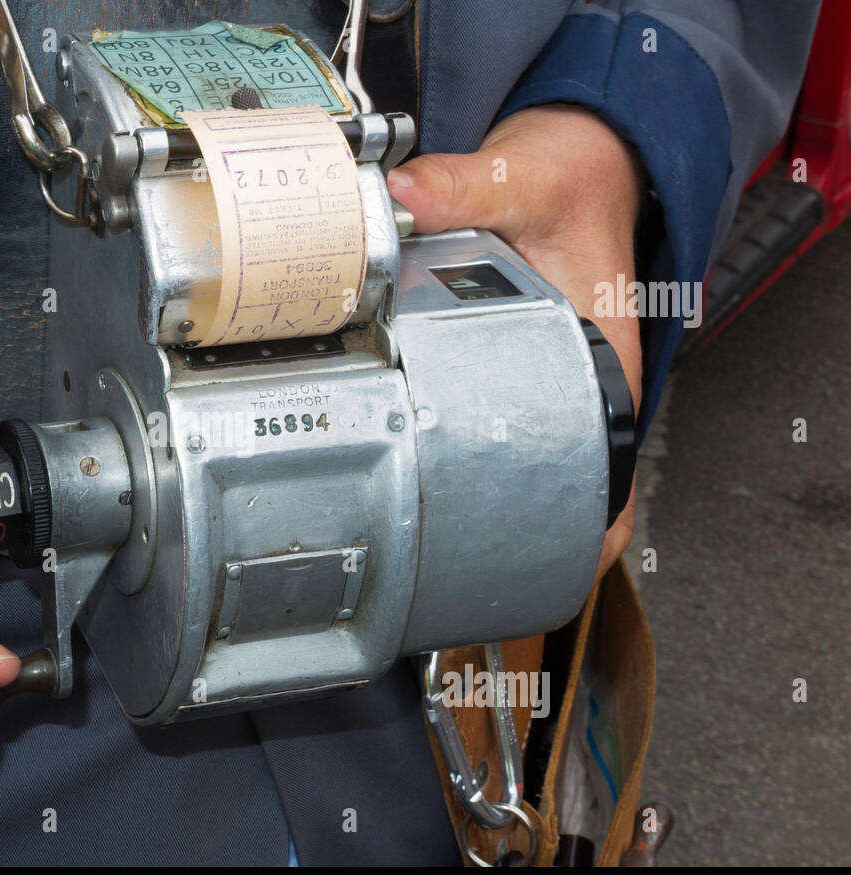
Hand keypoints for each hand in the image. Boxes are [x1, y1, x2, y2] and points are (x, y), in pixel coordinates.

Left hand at [387, 104, 642, 580]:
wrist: (578, 153)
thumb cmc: (573, 178)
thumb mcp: (522, 177)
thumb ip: (463, 187)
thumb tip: (406, 198)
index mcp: (605, 351)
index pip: (615, 465)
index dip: (593, 529)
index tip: (561, 574)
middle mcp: (583, 375)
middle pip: (568, 479)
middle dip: (528, 531)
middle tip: (466, 566)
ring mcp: (548, 373)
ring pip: (531, 455)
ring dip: (496, 497)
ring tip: (441, 540)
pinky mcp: (514, 360)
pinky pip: (498, 418)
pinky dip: (468, 446)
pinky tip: (419, 464)